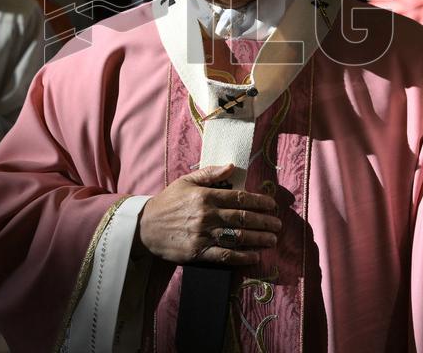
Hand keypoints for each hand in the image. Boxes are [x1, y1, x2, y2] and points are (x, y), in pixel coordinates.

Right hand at [136, 164, 280, 265]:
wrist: (145, 227)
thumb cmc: (168, 202)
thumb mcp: (186, 181)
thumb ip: (210, 173)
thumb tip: (231, 166)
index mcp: (205, 196)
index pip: (240, 198)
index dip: (259, 202)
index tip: (272, 205)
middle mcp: (207, 215)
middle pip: (243, 218)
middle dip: (264, 221)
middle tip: (278, 225)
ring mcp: (203, 235)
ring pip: (237, 237)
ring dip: (258, 239)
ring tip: (272, 240)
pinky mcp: (197, 252)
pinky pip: (224, 256)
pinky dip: (241, 257)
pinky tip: (254, 256)